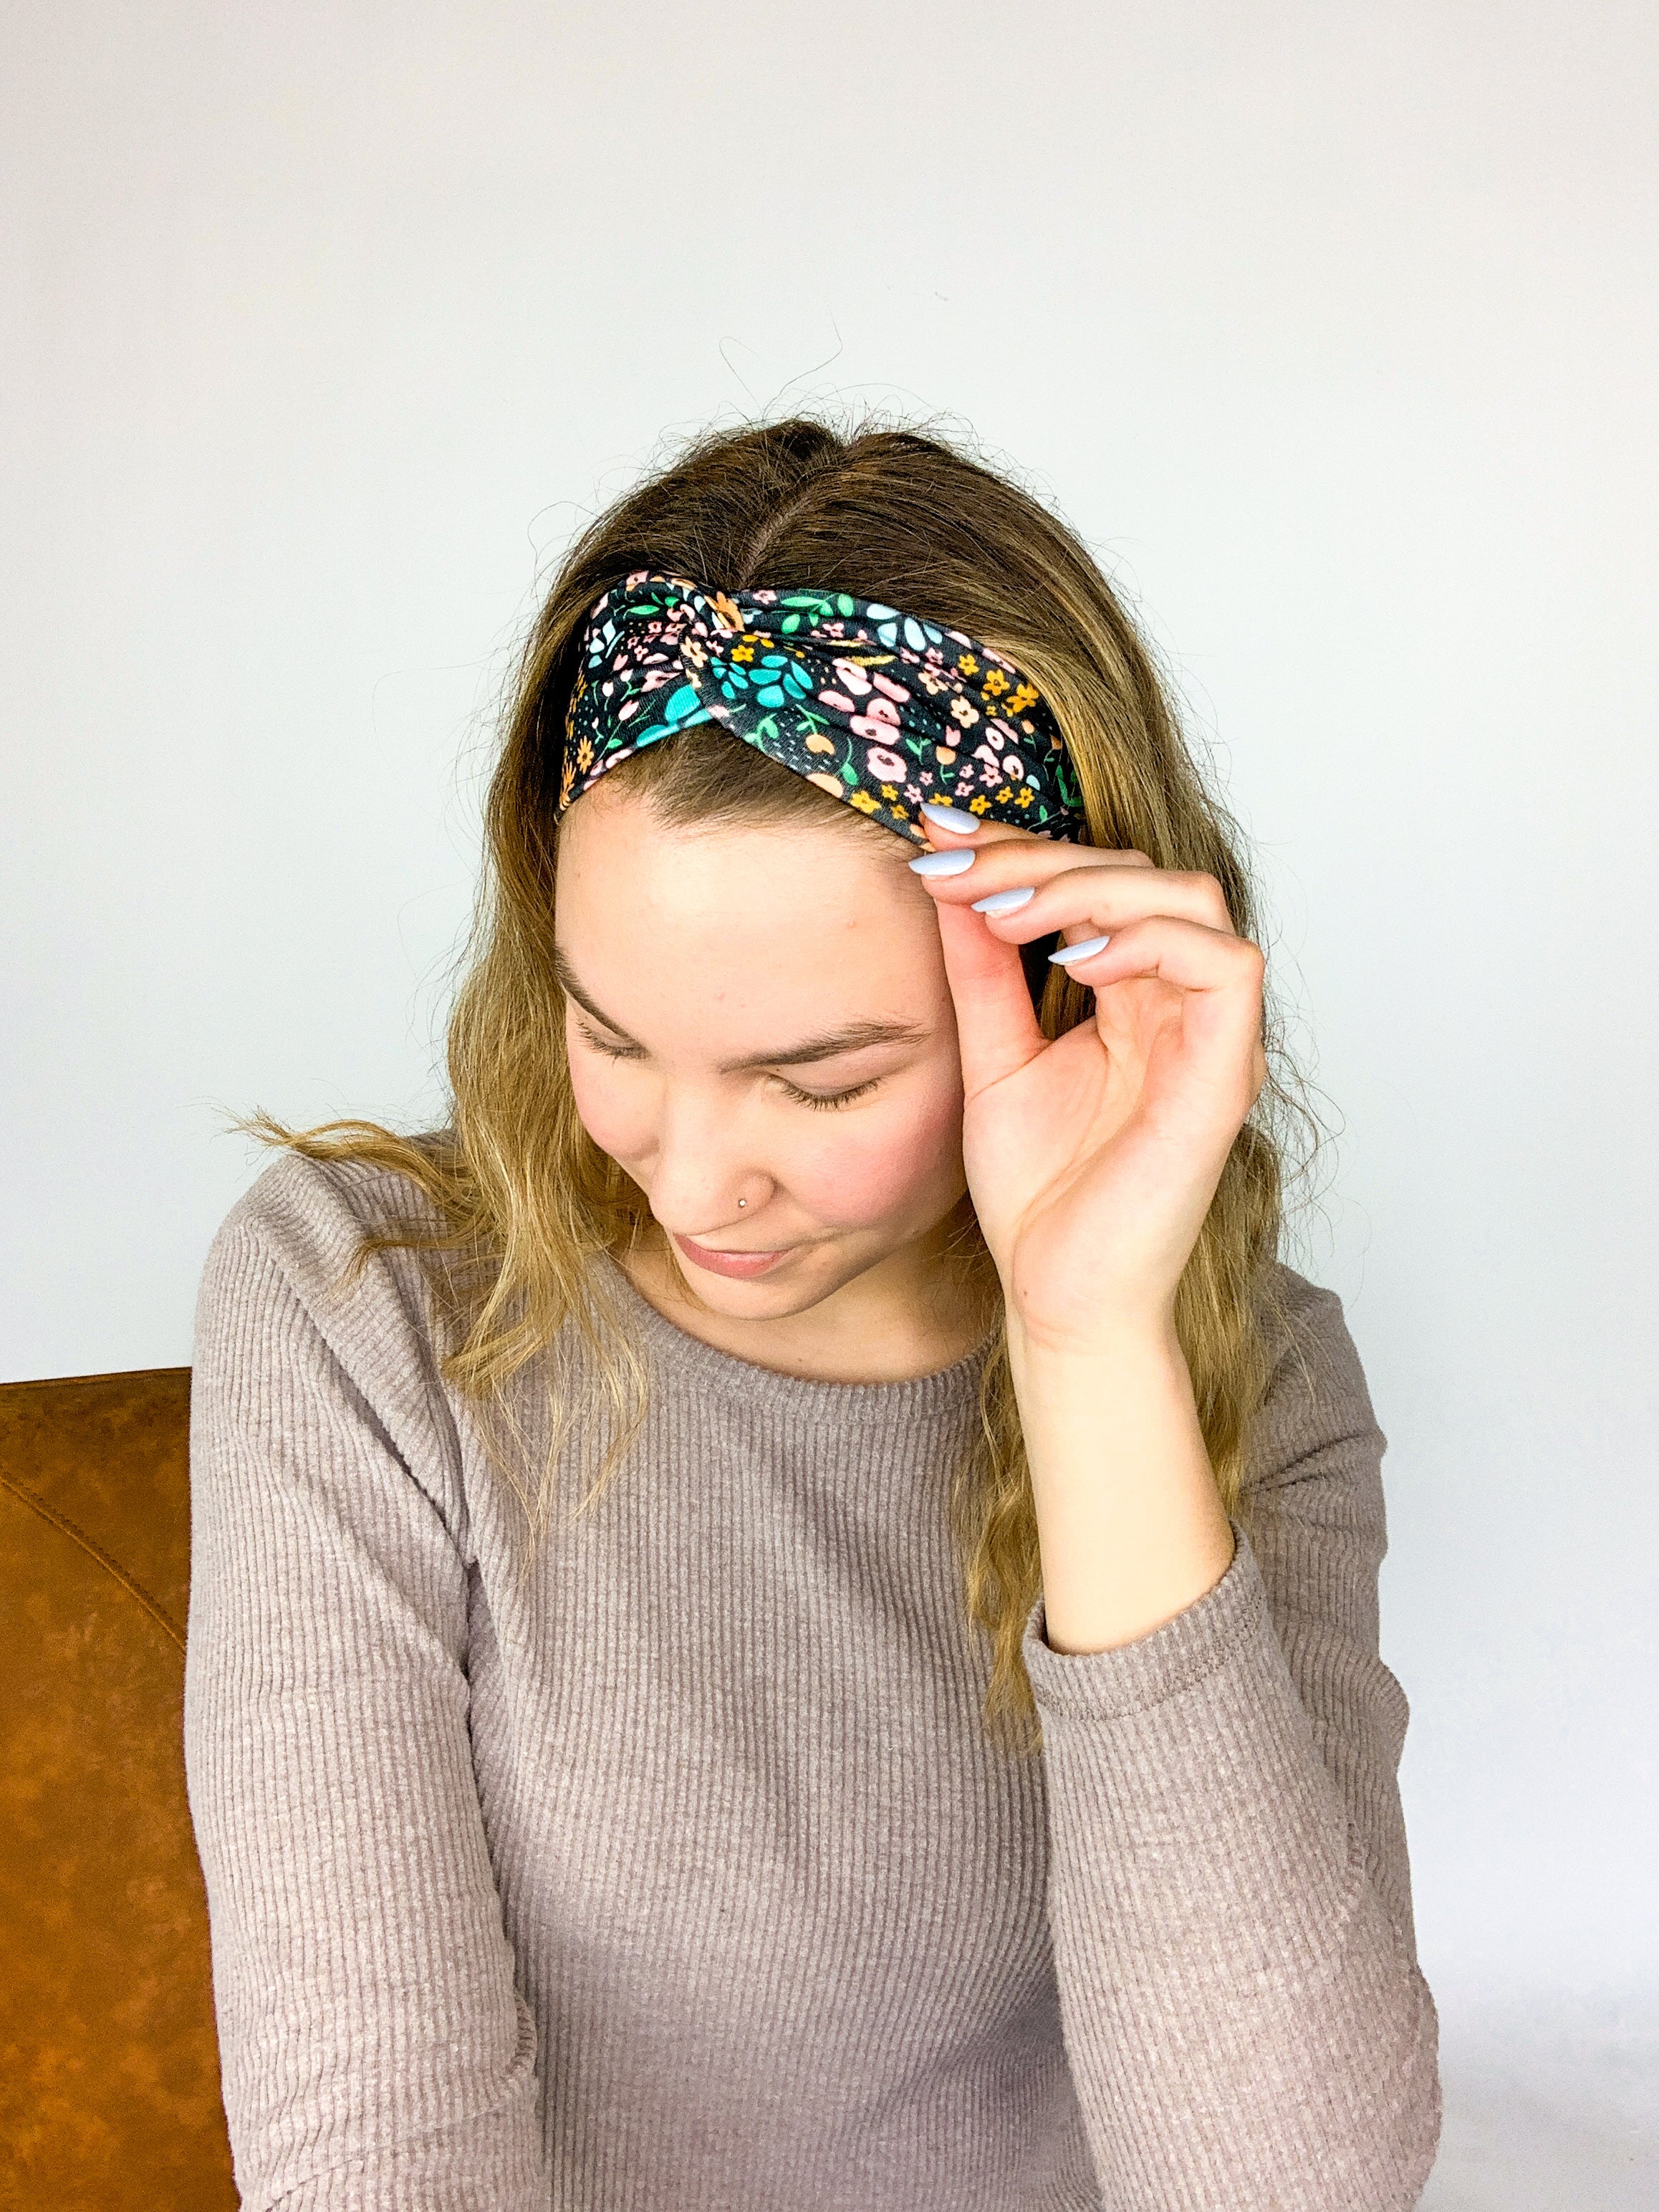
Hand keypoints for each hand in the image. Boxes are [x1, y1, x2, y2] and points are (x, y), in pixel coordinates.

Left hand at [909, 808, 1267, 1354]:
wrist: (1058, 1296)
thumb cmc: (1041, 1193)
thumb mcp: (992, 1057)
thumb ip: (981, 971)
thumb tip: (947, 877)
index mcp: (1133, 996)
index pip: (1099, 882)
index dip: (1022, 847)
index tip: (935, 837)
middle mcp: (1179, 1005)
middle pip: (1142, 874)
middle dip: (1041, 857)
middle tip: (956, 870)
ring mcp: (1210, 1037)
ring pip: (1191, 899)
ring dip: (1091, 887)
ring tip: (1001, 912)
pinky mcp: (1225, 1074)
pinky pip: (1224, 967)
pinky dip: (1149, 942)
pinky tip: (1071, 962)